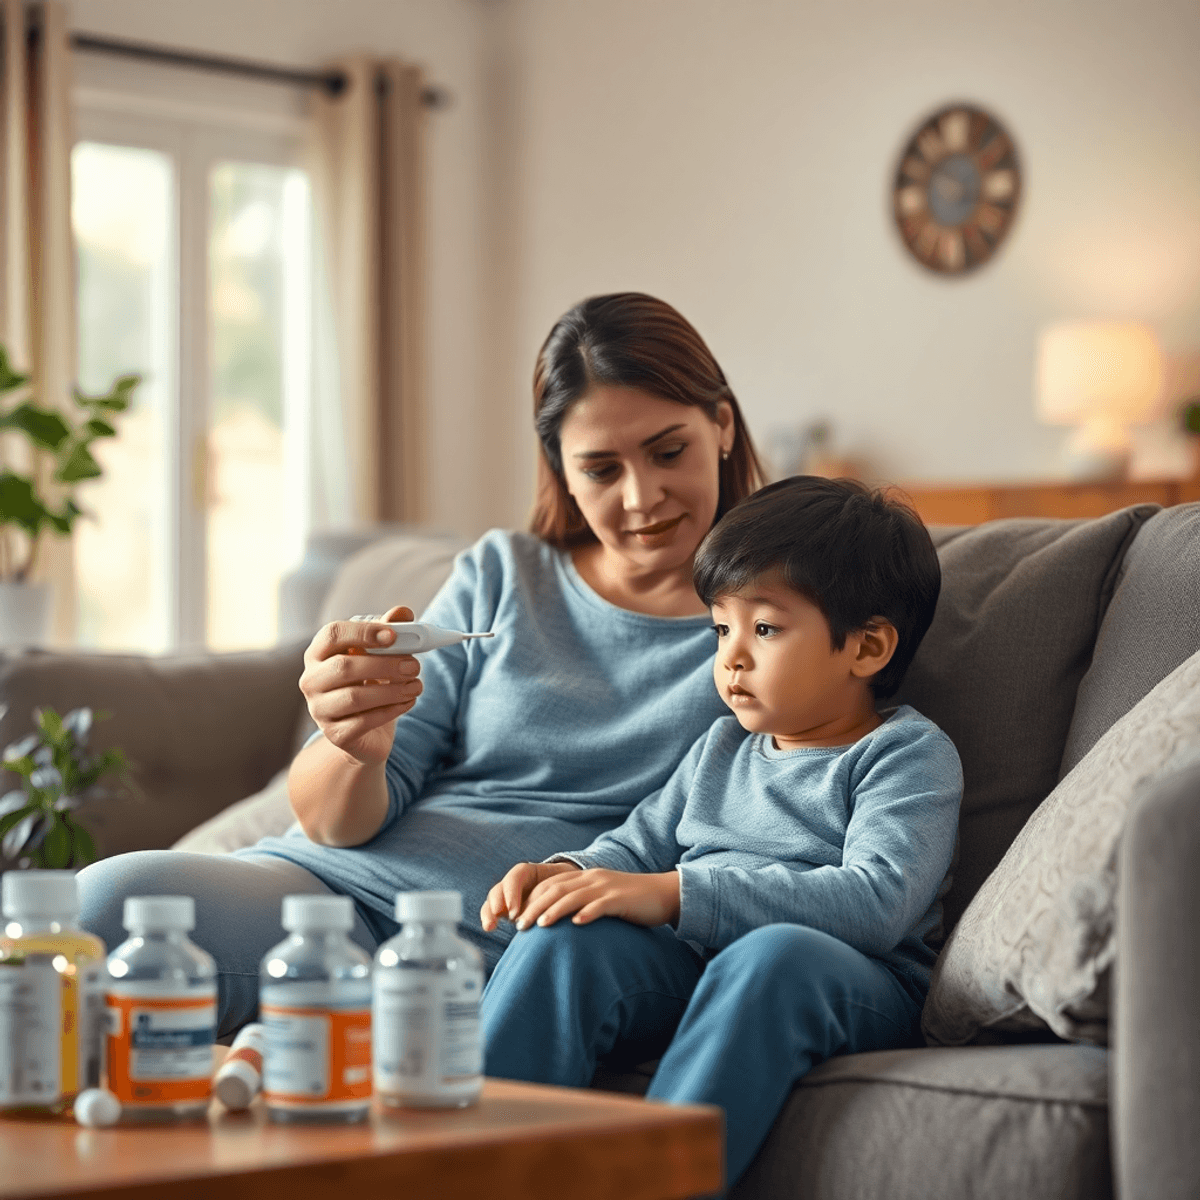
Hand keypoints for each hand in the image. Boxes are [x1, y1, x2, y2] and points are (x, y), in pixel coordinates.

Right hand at [299, 604, 423, 765]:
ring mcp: (319, 709)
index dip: (363, 632)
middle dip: (385, 664)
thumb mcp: (381, 656)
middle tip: (414, 665)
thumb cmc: (371, 684)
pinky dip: (392, 710)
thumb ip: (390, 632)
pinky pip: (364, 721)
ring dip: (392, 690)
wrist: (366, 732)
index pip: (333, 634)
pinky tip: (409, 701)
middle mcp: (311, 680)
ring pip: (354, 697)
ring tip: (417, 685)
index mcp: (319, 653)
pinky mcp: (335, 734)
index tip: (392, 635)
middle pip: (344, 667)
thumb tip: (403, 612)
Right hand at [480, 861, 578, 931]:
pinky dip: (488, 918)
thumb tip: (558, 908)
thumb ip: (561, 892)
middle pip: (500, 888)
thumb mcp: (565, 885)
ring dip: (488, 912)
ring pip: (492, 900)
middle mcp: (514, 884)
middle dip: (496, 902)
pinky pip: (491, 912)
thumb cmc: (566, 888)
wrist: (565, 896)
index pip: (516, 876)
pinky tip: (490, 928)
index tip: (514, 912)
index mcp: (529, 872)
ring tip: (489, 926)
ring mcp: (507, 897)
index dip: (512, 892)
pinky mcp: (504, 910)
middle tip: (497, 916)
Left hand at [507, 868, 681, 930]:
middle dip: (535, 907)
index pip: (550, 885)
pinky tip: (576, 924)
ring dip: (554, 911)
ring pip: (573, 896)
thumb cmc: (629, 902)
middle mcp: (592, 879)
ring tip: (539, 926)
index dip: (531, 900)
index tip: (516, 918)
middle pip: (556, 890)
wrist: (663, 894)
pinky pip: (601, 905)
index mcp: (585, 878)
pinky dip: (587, 913)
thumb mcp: (601, 899)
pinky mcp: (621, 899)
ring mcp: (606, 888)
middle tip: (519, 926)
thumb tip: (559, 924)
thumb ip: (581, 904)